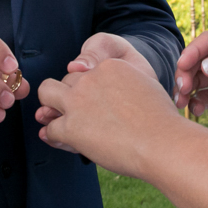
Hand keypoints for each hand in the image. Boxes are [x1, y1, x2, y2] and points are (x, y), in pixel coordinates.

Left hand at [38, 57, 182, 177]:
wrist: (162, 143)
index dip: (89, 87)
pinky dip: (55, 137)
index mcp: (109, 65)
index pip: (87, 71)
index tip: (97, 103)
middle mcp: (90, 78)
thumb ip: (123, 82)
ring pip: (46, 93)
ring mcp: (78, 101)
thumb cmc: (159, 119)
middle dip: (70, 95)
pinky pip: (50, 129)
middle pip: (67, 80)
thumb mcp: (144, 85)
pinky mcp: (70, 127)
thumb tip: (109, 95)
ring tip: (60, 120)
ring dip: (50, 107)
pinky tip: (66, 142)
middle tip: (80, 114)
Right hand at [173, 31, 207, 116]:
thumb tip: (206, 67)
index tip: (182, 64)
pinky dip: (197, 104)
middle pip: (195, 63)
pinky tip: (195, 109)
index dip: (192, 52)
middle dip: (185, 75)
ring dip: (185, 91)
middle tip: (183, 88)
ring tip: (180, 102)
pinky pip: (205, 98)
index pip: (204, 43)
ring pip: (196, 82)